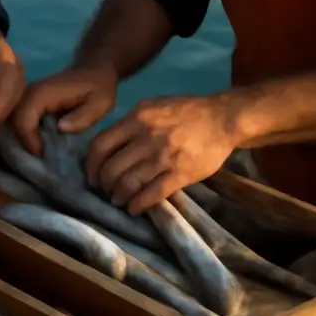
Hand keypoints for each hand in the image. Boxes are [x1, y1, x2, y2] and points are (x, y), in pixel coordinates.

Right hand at [11, 65, 117, 153]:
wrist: (93, 70)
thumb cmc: (98, 87)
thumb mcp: (101, 102)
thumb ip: (83, 117)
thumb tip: (60, 128)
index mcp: (43, 93)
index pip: (23, 120)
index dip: (29, 141)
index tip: (43, 154)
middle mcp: (29, 92)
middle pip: (12, 120)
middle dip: (22, 141)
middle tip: (39, 155)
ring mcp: (26, 95)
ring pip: (11, 119)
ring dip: (20, 137)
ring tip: (38, 149)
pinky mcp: (27, 100)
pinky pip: (17, 117)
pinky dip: (22, 131)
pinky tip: (37, 141)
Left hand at [86, 94, 239, 213]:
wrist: (223, 118)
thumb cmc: (186, 111)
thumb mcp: (153, 106)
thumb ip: (131, 123)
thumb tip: (109, 145)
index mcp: (137, 118)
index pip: (100, 145)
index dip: (91, 165)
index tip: (92, 175)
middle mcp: (146, 137)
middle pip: (111, 168)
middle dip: (104, 184)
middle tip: (106, 191)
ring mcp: (164, 156)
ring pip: (129, 183)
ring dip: (119, 197)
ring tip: (118, 200)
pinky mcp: (181, 173)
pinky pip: (152, 194)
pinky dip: (139, 205)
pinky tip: (135, 208)